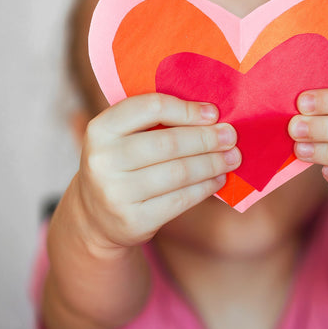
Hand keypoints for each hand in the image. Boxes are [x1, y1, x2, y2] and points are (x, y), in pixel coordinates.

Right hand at [76, 93, 240, 251]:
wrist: (95, 217)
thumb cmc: (122, 165)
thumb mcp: (122, 137)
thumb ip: (156, 122)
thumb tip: (212, 116)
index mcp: (100, 128)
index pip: (150, 108)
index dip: (187, 110)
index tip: (213, 113)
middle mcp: (103, 160)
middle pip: (169, 143)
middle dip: (207, 139)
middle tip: (231, 137)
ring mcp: (116, 193)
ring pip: (179, 172)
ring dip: (212, 164)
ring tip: (232, 158)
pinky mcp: (134, 220)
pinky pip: (181, 199)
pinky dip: (205, 187)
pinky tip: (218, 179)